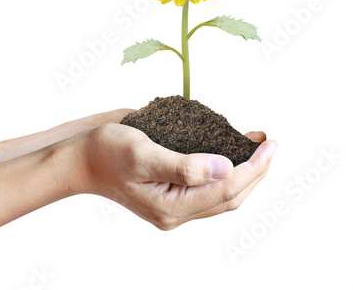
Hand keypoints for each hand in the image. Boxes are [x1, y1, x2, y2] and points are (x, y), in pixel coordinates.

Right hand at [77, 123, 275, 229]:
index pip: (225, 190)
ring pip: (220, 191)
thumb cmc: (106, 153)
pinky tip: (230, 147)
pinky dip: (224, 166)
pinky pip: (206, 182)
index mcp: (172, 208)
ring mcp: (174, 198)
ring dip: (243, 170)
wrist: (82, 157)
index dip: (252, 168)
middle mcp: (177, 208)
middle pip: (229, 195)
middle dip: (254, 171)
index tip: (269, 146)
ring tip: (259, 145)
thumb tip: (227, 168)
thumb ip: (185, 166)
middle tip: (270, 145)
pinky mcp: (171, 185)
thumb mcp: (143, 155)